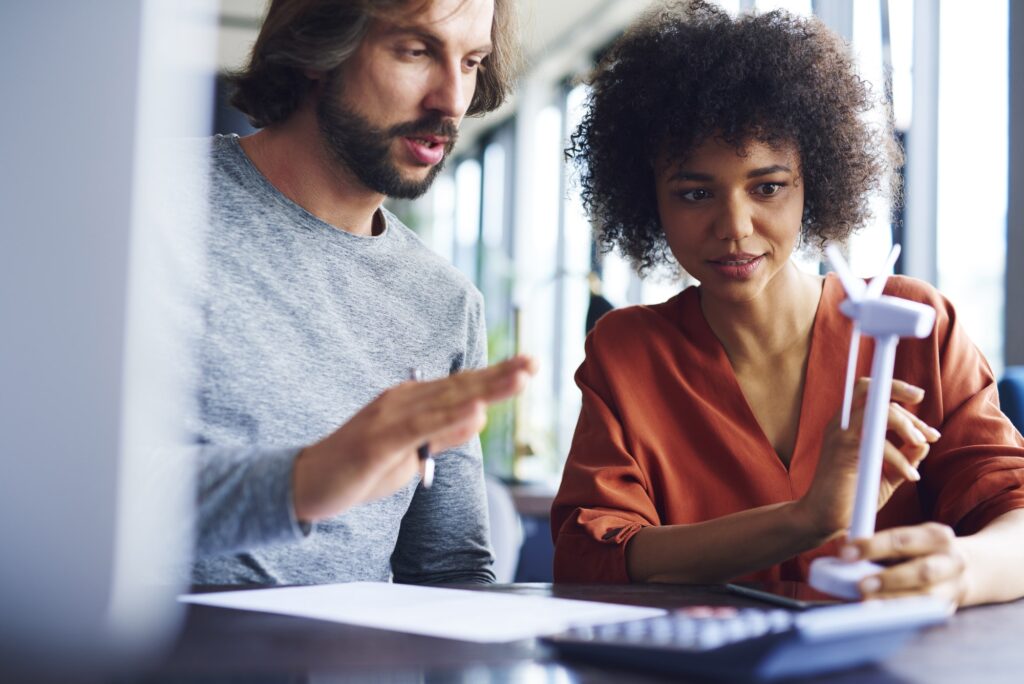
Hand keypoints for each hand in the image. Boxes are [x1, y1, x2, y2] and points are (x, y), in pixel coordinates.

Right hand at [292, 354, 536, 521]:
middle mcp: (402, 399)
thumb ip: (443, 435)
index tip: (530, 365)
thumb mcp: (410, 454)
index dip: (496, 375)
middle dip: (501, 373)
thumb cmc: (358, 468)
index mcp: (411, 400)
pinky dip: (450, 417)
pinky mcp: (378, 440)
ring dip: (485, 388)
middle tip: (536, 362)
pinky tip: (476, 410)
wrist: (304, 482)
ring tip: (519, 377)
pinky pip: (420, 427)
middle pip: (460, 385)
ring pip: (446, 400)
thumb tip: (480, 417)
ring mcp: (389, 417)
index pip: (462, 385)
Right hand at [796, 378, 940, 538]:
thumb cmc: (852, 497)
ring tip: (921, 446)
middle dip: (904, 393)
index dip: (906, 409)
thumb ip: (903, 458)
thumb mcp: (885, 475)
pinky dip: (900, 457)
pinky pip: (879, 440)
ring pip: (877, 407)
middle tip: (930, 430)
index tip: (928, 433)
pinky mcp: (843, 450)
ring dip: (907, 425)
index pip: (875, 398)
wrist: (823, 519)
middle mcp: (841, 423)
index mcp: (848, 426)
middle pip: (870, 387)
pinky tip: (911, 477)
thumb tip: (924, 444)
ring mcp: (840, 434)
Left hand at [841, 523, 969, 605]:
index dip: (873, 546)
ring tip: (867, 604)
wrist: (959, 571)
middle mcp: (951, 561)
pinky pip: (924, 615)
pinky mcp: (947, 609)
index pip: (902, 540)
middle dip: (890, 579)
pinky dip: (902, 616)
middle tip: (861, 585)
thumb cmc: (918, 553)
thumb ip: (879, 547)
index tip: (846, 553)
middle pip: (922, 571)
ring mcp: (953, 588)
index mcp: (937, 536)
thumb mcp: (907, 541)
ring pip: (927, 598)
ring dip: (895, 602)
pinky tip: (882, 617)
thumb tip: (844, 556)